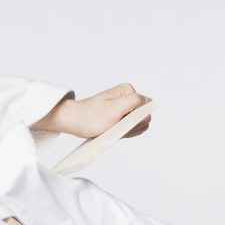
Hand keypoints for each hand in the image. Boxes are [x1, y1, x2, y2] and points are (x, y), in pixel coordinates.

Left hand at [34, 83, 151, 138]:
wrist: (75, 122)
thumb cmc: (91, 116)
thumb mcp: (114, 109)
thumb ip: (134, 103)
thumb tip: (150, 103)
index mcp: (129, 91)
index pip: (146, 109)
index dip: (137, 119)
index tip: (121, 121)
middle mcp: (129, 98)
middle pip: (143, 118)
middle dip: (132, 126)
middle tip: (115, 126)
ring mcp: (125, 108)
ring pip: (137, 125)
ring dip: (127, 131)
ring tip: (112, 128)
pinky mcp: (121, 117)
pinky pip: (130, 128)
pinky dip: (123, 133)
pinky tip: (112, 131)